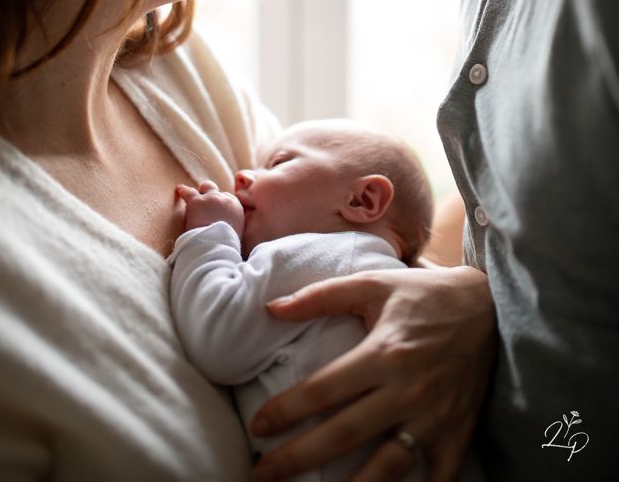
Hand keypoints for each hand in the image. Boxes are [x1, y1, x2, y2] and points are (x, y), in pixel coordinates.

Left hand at [176, 181, 244, 238]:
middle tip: (205, 203)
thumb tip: (224, 225)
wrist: (215, 247)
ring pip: (206, 187)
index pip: (228, 198)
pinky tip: (180, 190)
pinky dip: (183, 191)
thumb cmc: (223, 244)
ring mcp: (211, 198)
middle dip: (211, 195)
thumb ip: (230, 223)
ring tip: (193, 194)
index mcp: (236, 208)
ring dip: (201, 191)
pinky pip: (188, 192)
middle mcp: (225, 200)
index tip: (215, 209)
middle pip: (218, 191)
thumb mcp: (235, 232)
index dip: (220, 203)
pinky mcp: (196, 201)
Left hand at [251, 266, 495, 481]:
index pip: (324, 390)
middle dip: (298, 459)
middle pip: (345, 435)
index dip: (287, 410)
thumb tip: (271, 308)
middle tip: (262, 474)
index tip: (257, 427)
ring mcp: (435, 417)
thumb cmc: (424, 294)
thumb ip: (321, 296)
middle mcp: (407, 390)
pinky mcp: (458, 433)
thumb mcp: (373, 284)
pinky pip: (438, 478)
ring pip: (387, 468)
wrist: (490, 306)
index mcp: (383, 352)